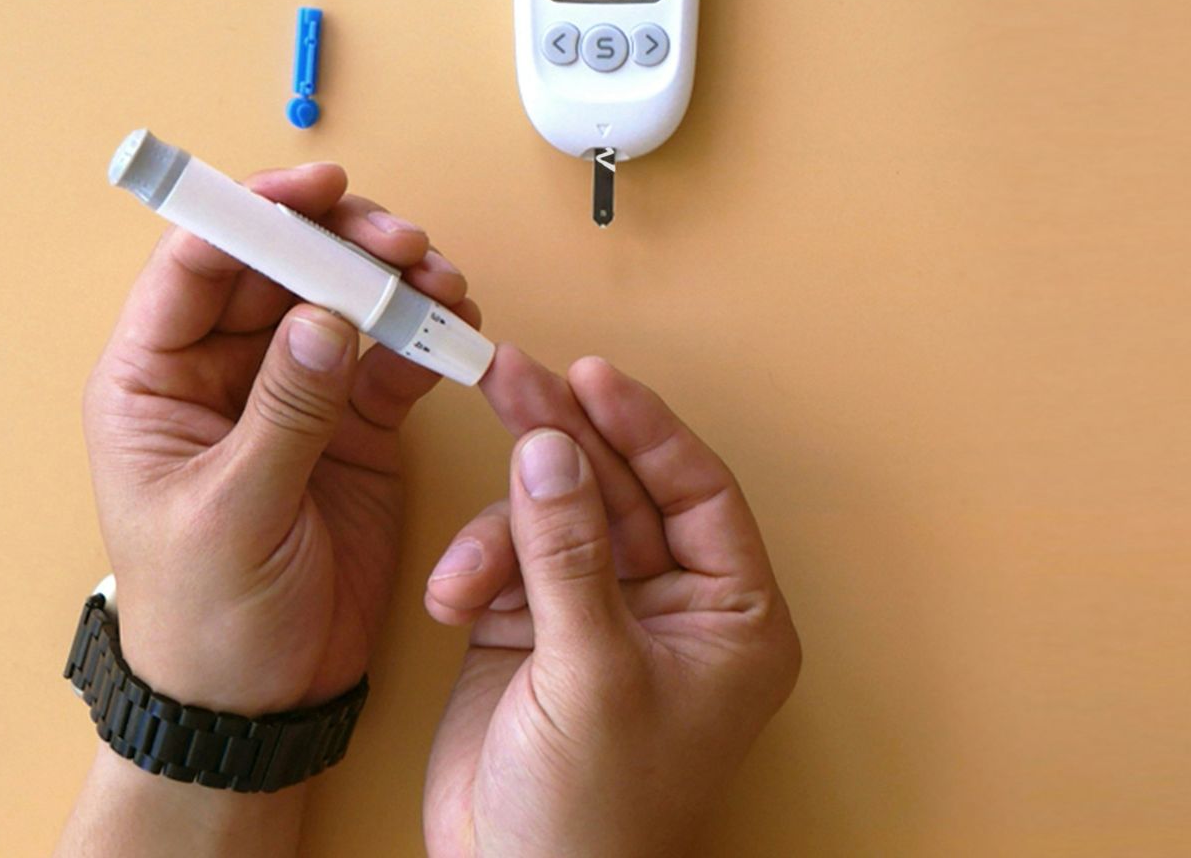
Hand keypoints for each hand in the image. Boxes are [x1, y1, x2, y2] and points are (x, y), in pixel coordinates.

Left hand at [82, 163, 480, 715]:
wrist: (260, 700)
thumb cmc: (208, 617)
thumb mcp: (235, 512)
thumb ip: (283, 412)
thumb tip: (327, 319)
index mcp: (155, 383)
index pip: (196, 267)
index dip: (253, 215)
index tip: (317, 190)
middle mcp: (223, 373)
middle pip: (282, 268)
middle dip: (346, 244)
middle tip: (405, 245)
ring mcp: (295, 394)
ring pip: (346, 302)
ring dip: (398, 283)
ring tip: (445, 287)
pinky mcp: (356, 425)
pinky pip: (394, 356)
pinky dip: (429, 336)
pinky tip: (458, 329)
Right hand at [421, 348, 801, 857]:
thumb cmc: (597, 814)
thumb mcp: (592, 672)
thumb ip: (571, 553)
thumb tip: (553, 448)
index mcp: (733, 616)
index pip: (698, 490)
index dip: (645, 427)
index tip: (591, 376)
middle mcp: (675, 607)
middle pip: (623, 489)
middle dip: (565, 440)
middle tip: (511, 376)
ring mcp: (604, 616)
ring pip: (557, 520)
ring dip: (504, 529)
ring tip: (470, 573)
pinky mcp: (538, 631)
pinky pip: (511, 562)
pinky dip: (478, 572)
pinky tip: (457, 600)